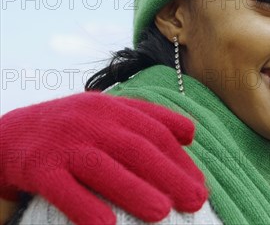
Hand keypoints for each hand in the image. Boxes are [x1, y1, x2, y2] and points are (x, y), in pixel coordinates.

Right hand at [0, 92, 207, 223]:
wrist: (9, 133)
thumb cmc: (71, 129)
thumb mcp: (107, 114)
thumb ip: (147, 120)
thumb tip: (190, 134)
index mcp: (112, 108)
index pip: (155, 131)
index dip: (180, 158)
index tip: (200, 183)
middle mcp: (91, 121)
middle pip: (136, 148)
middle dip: (170, 175)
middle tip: (195, 200)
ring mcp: (64, 144)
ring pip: (103, 167)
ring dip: (135, 190)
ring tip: (162, 212)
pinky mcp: (38, 167)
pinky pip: (63, 189)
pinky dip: (85, 207)